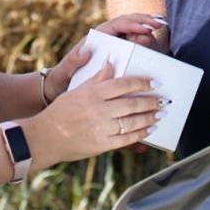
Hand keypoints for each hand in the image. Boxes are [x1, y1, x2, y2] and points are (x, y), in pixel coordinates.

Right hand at [32, 62, 162, 163]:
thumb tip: (111, 64)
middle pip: (132, 103)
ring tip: (160, 114)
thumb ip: (96, 79)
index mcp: (93, 93)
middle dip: (151, 101)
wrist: (45, 137)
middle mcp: (99, 109)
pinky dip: (140, 134)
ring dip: (149, 117)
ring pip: (132, 122)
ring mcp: (101, 128)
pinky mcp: (102, 144)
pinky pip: (126, 139)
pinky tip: (149, 129)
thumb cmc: (61, 111)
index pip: (123, 84)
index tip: (154, 82)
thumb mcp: (77, 90)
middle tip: (163, 99)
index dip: (142, 83)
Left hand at [44, 14, 169, 102]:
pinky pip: (138, 43)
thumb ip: (74, 59)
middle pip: (130, 22)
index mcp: (99, 35)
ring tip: (155, 36)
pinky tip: (156, 44)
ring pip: (136, 31)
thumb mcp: (67, 68)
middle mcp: (110, 36)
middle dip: (145, 20)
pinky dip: (148, 41)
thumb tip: (86, 51)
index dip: (133, 23)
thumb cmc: (66, 75)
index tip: (145, 28)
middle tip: (159, 23)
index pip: (119, 24)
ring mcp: (118, 43)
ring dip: (148, 30)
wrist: (66, 85)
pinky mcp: (123, 53)